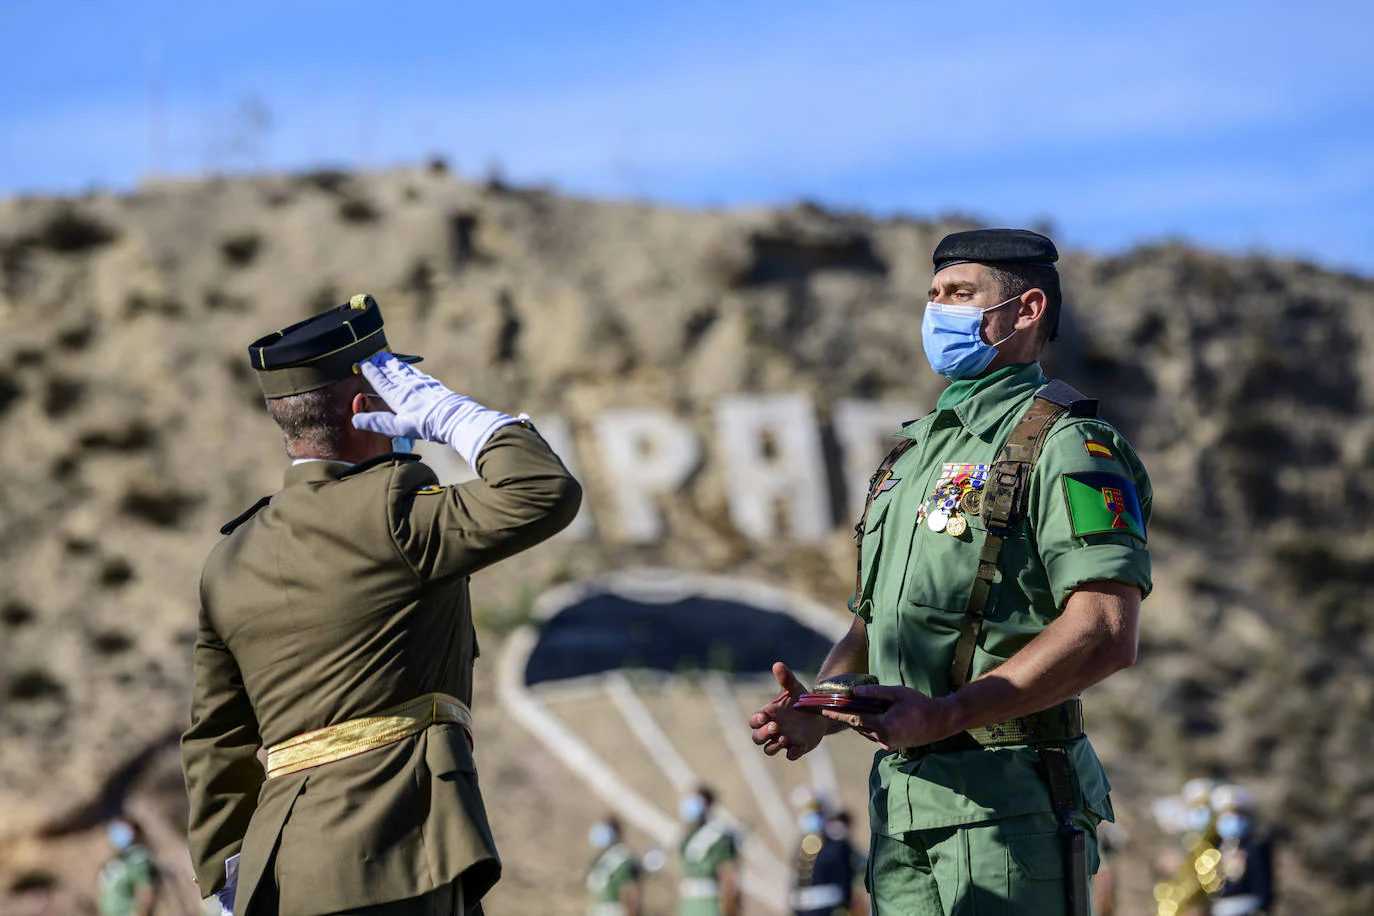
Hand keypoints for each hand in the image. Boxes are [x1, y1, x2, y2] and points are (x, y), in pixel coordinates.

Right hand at [352, 353, 516, 464]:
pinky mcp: (432, 384)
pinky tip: (409, 368)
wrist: (453, 417)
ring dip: (393, 363)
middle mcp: (407, 385)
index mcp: (396, 395)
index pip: (379, 380)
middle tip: (372, 356)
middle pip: (390, 371)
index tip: (362, 363)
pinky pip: (416, 372)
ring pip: (403, 369)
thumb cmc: (426, 425)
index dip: (370, 371)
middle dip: (380, 364)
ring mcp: (420, 383)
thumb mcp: (399, 427)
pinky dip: (408, 367)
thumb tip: (355, 420)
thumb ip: (377, 422)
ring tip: (386, 357)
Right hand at [749, 663, 827, 759]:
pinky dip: (792, 753)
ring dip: (774, 746)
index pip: (754, 721)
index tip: (763, 716)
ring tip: (784, 737)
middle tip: (775, 727)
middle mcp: (773, 729)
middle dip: (763, 734)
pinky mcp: (797, 748)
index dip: (756, 721)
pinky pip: (791, 755)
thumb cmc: (799, 700)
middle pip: (757, 738)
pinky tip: (798, 747)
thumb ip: (786, 678)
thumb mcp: (794, 688)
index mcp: (769, 715)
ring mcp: (784, 740)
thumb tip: (778, 664)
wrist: (818, 712)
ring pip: (769, 749)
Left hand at [820, 684, 957, 749]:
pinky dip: (867, 726)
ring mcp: (887, 743)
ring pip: (865, 732)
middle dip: (844, 717)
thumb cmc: (920, 704)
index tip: (824, 711)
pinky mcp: (892, 745)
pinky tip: (864, 716)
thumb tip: (855, 691)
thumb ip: (876, 692)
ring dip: (856, 722)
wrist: (940, 722)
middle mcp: (883, 738)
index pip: (854, 720)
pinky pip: (874, 735)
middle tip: (828, 708)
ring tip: (842, 711)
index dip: (838, 715)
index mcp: (883, 725)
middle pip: (858, 726)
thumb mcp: (898, 693)